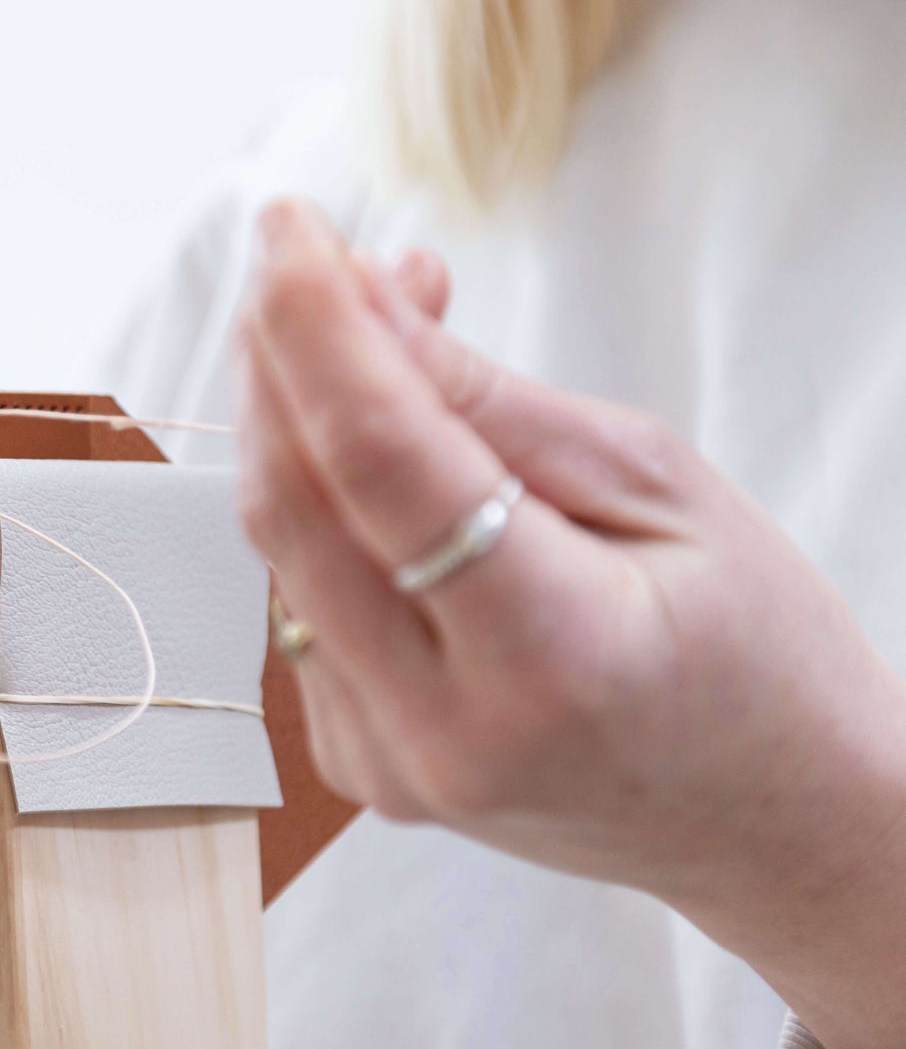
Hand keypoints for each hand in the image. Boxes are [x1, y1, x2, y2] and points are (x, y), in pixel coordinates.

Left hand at [238, 200, 905, 1048]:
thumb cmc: (754, 647)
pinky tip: (377, 458)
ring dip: (295, 428)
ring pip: (279, 557)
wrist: (773, 823)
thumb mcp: (658, 488)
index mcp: (550, 659)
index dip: (318, 329)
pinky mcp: (360, 770)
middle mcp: (442, 733)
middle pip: (292, 512)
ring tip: (379, 340)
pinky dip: (320, 513)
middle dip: (276, 364)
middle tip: (302, 260)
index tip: (287, 225)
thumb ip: (490, 404)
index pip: (380, 467)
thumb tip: (359, 303)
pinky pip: (301, 608)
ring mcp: (388, 767)